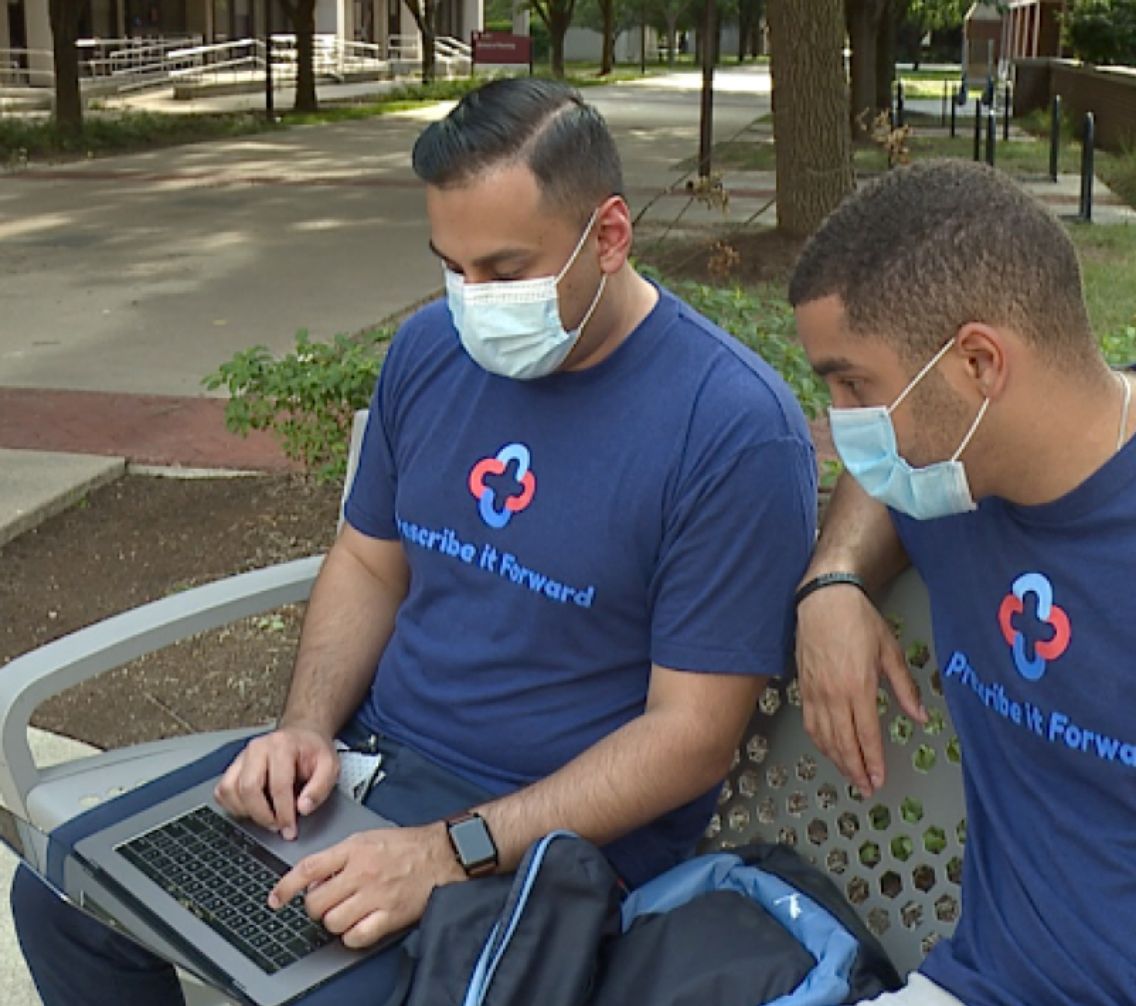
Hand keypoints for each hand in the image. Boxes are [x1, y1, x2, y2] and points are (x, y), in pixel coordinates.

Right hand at [214, 725, 339, 840]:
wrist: (302, 735)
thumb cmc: (313, 751)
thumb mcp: (329, 766)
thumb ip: (320, 788)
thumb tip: (303, 808)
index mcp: (282, 745)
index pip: (278, 785)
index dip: (283, 813)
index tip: (290, 830)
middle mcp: (257, 748)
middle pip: (248, 788)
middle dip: (262, 815)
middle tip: (277, 826)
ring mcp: (242, 756)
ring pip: (230, 790)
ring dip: (246, 812)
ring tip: (267, 816)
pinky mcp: (233, 766)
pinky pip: (223, 791)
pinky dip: (233, 806)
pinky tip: (253, 808)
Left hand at [269, 823, 466, 947]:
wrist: (443, 854)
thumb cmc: (408, 846)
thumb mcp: (368, 838)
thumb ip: (339, 855)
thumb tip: (314, 879)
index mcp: (354, 849)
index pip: (308, 868)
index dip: (287, 886)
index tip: (276, 899)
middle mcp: (362, 872)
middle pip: (316, 902)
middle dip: (317, 907)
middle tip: (329, 902)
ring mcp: (375, 896)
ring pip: (333, 922)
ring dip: (335, 922)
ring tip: (348, 912)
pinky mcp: (390, 916)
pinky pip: (355, 937)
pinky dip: (352, 936)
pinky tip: (360, 925)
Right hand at [796, 585, 926, 795]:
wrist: (823, 600)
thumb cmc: (858, 620)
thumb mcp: (890, 651)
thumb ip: (905, 688)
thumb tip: (921, 715)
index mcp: (859, 687)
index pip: (866, 736)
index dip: (873, 762)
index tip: (879, 780)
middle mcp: (834, 695)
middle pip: (843, 743)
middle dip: (855, 770)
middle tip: (866, 787)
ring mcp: (816, 692)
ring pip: (824, 737)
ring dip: (837, 760)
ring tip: (849, 775)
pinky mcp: (804, 687)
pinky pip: (810, 723)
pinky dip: (819, 742)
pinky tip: (827, 749)